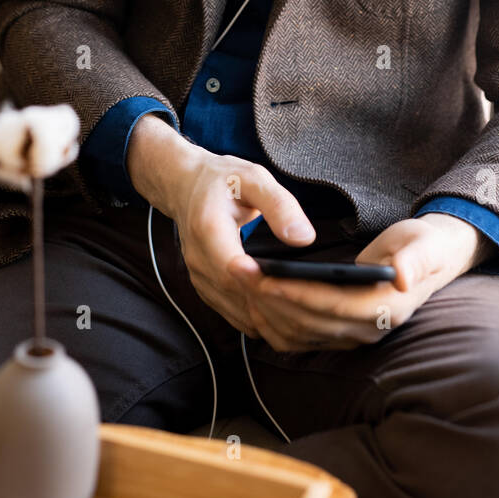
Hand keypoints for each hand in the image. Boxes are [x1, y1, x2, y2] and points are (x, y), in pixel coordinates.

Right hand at [125, 116, 316, 335]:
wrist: (187, 186)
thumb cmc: (223, 180)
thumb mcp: (254, 178)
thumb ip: (280, 206)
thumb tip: (303, 238)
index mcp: (208, 229)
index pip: (233, 270)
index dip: (264, 285)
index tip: (295, 288)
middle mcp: (198, 259)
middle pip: (236, 296)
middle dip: (273, 306)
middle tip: (312, 310)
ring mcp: (199, 276)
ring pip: (234, 311)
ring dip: (266, 318)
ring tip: (302, 318)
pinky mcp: (205, 287)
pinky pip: (231, 313)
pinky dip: (256, 319)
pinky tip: (281, 318)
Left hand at [227, 213, 495, 351]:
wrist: (428, 260)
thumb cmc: (423, 247)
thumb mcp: (424, 246)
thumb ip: (415, 260)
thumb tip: (402, 277)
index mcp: (386, 309)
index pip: (332, 307)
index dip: (297, 296)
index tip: (265, 279)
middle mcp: (367, 330)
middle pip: (308, 323)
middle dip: (270, 300)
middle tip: (238, 273)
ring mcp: (351, 336)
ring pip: (297, 334)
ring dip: (265, 312)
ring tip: (239, 282)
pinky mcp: (337, 334)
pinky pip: (297, 337)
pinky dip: (271, 322)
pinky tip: (251, 301)